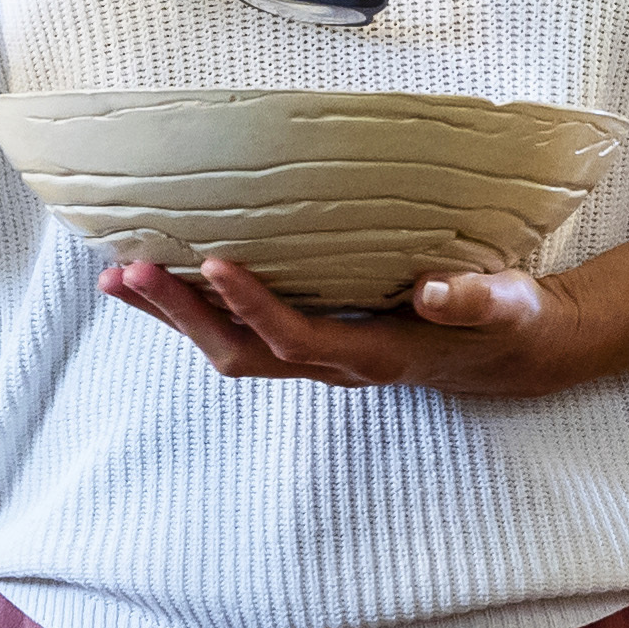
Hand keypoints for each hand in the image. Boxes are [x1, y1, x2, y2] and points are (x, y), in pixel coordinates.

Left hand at [98, 258, 602, 399]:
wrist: (507, 354)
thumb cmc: (506, 321)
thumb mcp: (507, 304)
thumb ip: (475, 298)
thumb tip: (436, 290)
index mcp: (375, 355)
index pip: (298, 337)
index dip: (254, 305)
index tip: (214, 264)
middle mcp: (335, 363)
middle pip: (241, 352)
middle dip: (183, 315)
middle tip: (132, 270)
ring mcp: (317, 356)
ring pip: (230, 348)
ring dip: (174, 316)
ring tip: (120, 276)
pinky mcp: (311, 341)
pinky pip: (240, 333)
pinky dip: (196, 309)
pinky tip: (166, 278)